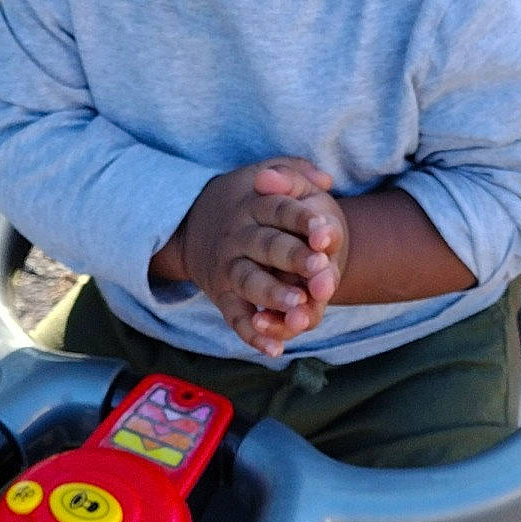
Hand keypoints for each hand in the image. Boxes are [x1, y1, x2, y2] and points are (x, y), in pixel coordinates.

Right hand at [165, 157, 347, 357]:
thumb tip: (324, 181)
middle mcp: (239, 238)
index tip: (325, 230)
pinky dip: (253, 335)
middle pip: (267, 246)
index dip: (302, 219)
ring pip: (250, 283)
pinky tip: (275, 348)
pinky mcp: (224, 298)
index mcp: (254, 206)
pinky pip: (236, 319)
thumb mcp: (268, 173)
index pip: (280, 210)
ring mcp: (229, 269)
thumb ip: (296, 172)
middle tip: (319, 268)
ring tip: (299, 306)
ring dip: (274, 296)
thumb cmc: (251, 202)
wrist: (195, 224)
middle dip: (294, 258)